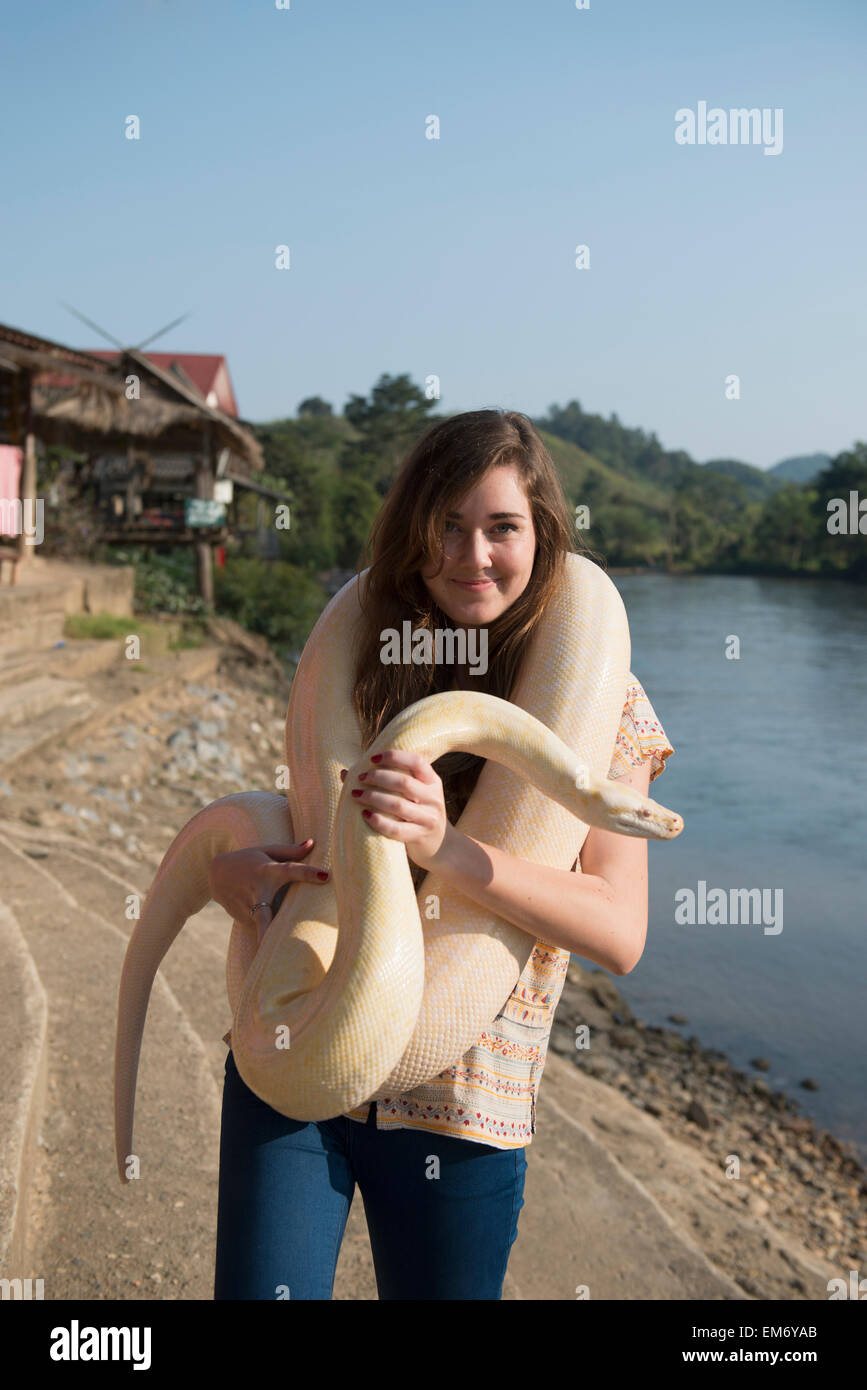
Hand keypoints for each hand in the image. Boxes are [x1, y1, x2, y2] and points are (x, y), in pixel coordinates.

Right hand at [208, 841, 328, 944]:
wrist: (214, 873)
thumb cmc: (247, 859)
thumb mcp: (266, 850)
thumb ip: (290, 851)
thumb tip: (313, 843)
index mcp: (267, 870)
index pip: (290, 871)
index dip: (308, 874)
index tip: (326, 876)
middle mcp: (256, 891)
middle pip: (264, 916)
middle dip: (268, 933)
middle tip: (281, 948)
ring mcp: (246, 908)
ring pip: (269, 919)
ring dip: (277, 919)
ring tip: (267, 906)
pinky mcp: (241, 919)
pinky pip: (261, 921)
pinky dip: (265, 917)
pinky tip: (254, 904)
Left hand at [340, 750, 450, 871]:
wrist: (440, 844)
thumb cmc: (416, 812)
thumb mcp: (412, 793)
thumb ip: (387, 780)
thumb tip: (345, 772)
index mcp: (432, 781)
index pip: (416, 762)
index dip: (394, 757)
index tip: (372, 758)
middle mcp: (433, 798)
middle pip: (404, 783)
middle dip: (378, 778)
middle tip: (360, 778)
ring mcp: (428, 818)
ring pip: (398, 805)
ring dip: (373, 798)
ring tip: (356, 795)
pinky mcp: (420, 836)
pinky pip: (396, 829)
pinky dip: (379, 821)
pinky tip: (365, 815)